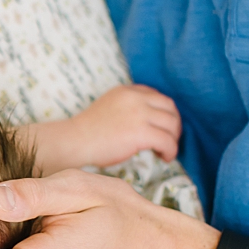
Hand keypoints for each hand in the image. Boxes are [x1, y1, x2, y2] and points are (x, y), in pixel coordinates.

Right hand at [28, 84, 181, 173]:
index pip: (158, 97)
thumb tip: (150, 120)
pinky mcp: (141, 133)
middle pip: (170, 108)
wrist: (74, 142)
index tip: (162, 126)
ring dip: (173, 139)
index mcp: (127, 91)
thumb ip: (129, 107)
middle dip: (174, 125)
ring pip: (172, 124)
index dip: (165, 113)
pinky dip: (171, 151)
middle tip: (169, 139)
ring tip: (165, 150)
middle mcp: (135, 98)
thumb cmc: (87, 131)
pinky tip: (164, 157)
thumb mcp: (110, 107)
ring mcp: (139, 114)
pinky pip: (167, 141)